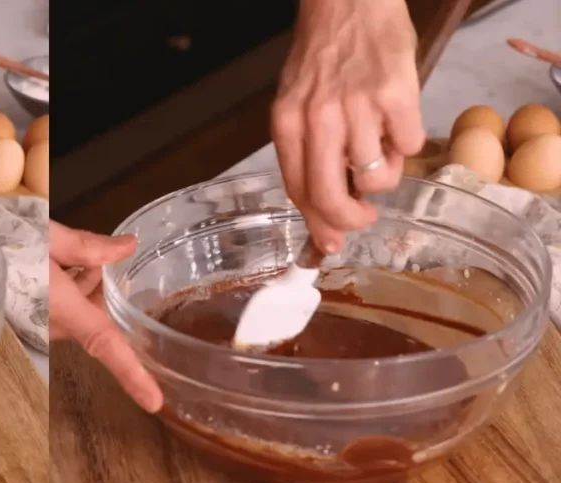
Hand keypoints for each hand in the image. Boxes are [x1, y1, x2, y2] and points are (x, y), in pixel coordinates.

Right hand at [49, 221, 162, 411]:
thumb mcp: (47, 232)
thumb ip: (89, 246)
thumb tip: (127, 247)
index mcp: (60, 305)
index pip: (105, 344)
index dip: (132, 374)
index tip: (154, 401)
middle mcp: (50, 322)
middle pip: (99, 321)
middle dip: (107, 293)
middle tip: (93, 256)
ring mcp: (37, 322)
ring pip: (83, 313)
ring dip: (88, 286)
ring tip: (69, 252)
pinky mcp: (27, 317)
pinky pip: (64, 310)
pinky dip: (72, 287)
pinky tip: (60, 261)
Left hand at [272, 0, 424, 252]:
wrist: (349, 2)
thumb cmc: (324, 56)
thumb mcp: (297, 104)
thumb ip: (306, 153)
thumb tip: (322, 213)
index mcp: (288, 124)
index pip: (298, 191)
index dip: (316, 225)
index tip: (328, 244)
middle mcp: (318, 119)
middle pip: (331, 196)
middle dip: (350, 220)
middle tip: (363, 217)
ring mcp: (358, 107)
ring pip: (375, 177)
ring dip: (383, 175)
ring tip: (379, 145)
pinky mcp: (396, 95)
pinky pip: (408, 147)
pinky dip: (408, 144)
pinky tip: (396, 121)